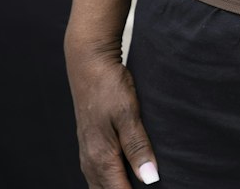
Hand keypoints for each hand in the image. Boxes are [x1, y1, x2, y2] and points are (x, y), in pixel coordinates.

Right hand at [67, 48, 159, 186]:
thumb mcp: (128, 114)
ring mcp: (88, 155)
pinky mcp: (90, 146)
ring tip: (140, 183)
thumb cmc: (109, 87)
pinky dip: (112, 182)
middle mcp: (91, 162)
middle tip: (152, 186)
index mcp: (101, 158)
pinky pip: (99, 176)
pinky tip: (126, 177)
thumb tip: (150, 179)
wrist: (88, 64)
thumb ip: (138, 147)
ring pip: (101, 187)